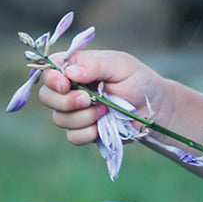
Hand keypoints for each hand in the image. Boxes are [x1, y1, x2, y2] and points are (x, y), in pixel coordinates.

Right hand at [38, 50, 164, 147]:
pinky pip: (73, 136)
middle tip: (87, 99)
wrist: (155, 108)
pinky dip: (87, 132)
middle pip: (47, 97)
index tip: (65, 84)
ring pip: (59, 119)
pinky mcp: (85, 131)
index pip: (49, 69)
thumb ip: (95, 65)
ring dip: (82, 116)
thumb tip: (70, 72)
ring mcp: (77, 112)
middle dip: (65, 101)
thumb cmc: (139, 80)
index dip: (51, 78)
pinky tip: (103, 125)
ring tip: (105, 109)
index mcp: (77, 67)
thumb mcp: (120, 65)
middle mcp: (72, 89)